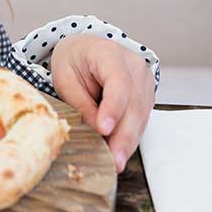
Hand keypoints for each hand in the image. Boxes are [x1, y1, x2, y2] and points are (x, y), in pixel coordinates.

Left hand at [50, 35, 155, 172]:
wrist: (85, 48)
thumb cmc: (73, 59)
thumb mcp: (65, 78)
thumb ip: (80, 102)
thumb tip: (96, 130)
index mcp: (110, 54)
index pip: (118, 83)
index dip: (113, 108)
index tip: (104, 129)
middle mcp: (134, 67)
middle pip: (133, 104)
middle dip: (123, 135)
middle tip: (114, 159)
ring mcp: (144, 81)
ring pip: (140, 116)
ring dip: (129, 141)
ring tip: (117, 162)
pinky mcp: (145, 95)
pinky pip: (141, 119)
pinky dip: (130, 136)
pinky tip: (120, 151)